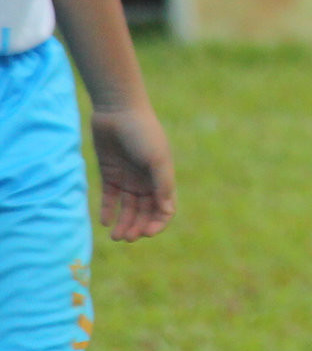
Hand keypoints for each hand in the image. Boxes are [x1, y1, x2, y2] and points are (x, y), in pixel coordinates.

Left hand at [89, 105, 175, 241]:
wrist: (118, 111)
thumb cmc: (143, 133)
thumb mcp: (157, 159)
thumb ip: (162, 185)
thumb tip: (167, 212)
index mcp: (162, 178)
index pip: (164, 209)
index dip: (158, 223)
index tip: (147, 233)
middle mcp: (146, 181)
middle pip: (144, 212)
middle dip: (138, 227)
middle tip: (127, 238)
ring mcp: (128, 179)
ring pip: (127, 209)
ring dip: (124, 224)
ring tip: (115, 237)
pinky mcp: (110, 174)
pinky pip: (109, 198)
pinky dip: (108, 211)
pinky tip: (106, 222)